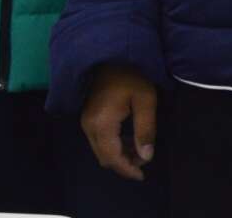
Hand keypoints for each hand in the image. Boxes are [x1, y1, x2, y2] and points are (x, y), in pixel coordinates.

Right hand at [80, 64, 159, 179]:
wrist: (111, 55)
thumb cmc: (132, 74)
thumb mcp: (146, 100)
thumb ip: (145, 129)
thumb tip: (146, 156)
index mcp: (101, 124)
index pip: (112, 157)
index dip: (127, 169)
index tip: (142, 175)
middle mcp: (88, 126)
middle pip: (104, 157)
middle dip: (124, 163)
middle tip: (144, 161)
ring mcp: (85, 121)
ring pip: (100, 150)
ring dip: (119, 154)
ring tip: (140, 150)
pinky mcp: (88, 117)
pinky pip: (98, 140)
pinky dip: (113, 145)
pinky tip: (129, 140)